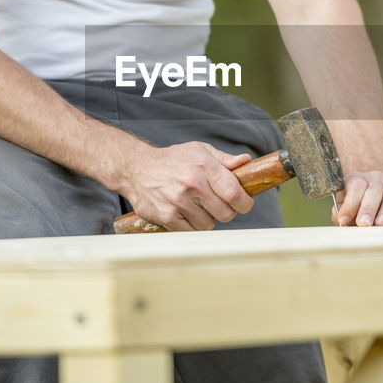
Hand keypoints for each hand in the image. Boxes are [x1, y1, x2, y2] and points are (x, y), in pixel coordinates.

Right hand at [122, 142, 253, 230]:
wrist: (136, 168)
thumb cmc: (173, 160)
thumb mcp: (200, 151)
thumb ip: (225, 160)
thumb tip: (246, 162)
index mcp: (205, 167)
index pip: (234, 193)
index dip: (244, 203)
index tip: (244, 203)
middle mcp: (192, 185)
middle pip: (225, 214)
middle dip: (226, 211)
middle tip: (218, 204)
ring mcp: (179, 202)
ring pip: (209, 225)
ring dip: (207, 218)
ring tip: (197, 206)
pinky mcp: (167, 217)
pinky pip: (192, 231)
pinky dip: (192, 225)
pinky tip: (185, 212)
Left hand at [331, 171, 382, 226]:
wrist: (380, 204)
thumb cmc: (359, 211)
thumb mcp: (348, 212)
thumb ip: (343, 214)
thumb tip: (340, 217)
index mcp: (358, 180)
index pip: (355, 185)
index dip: (350, 202)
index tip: (343, 219)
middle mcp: (377, 180)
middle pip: (373, 190)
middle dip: (367, 208)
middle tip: (363, 223)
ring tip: (382, 224)